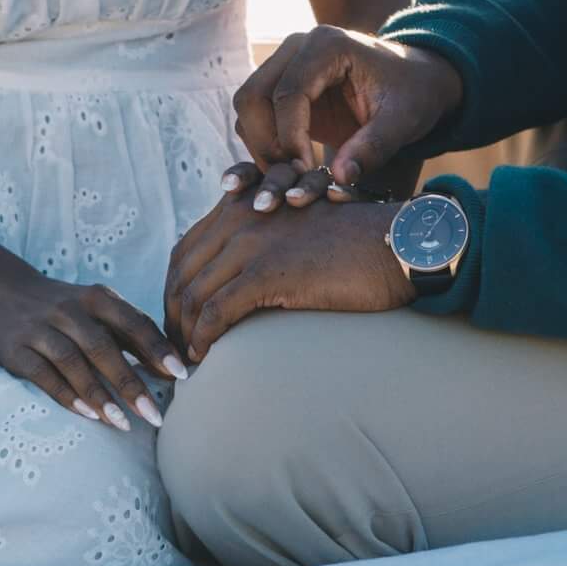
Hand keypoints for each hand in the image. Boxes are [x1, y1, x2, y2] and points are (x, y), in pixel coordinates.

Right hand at [0, 273, 188, 431]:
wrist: (3, 293)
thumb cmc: (68, 311)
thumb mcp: (101, 312)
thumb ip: (134, 338)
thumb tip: (175, 371)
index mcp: (97, 298)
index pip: (133, 322)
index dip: (157, 348)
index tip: (181, 375)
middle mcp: (68, 310)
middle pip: (103, 347)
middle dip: (130, 383)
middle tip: (154, 416)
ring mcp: (39, 328)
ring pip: (72, 361)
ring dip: (98, 394)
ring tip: (122, 423)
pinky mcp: (15, 350)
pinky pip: (42, 374)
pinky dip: (65, 395)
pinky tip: (87, 415)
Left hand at [163, 192, 410, 362]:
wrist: (395, 245)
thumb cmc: (352, 247)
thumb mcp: (294, 232)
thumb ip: (261, 242)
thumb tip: (232, 285)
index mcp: (243, 205)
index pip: (185, 249)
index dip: (173, 288)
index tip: (177, 320)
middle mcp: (241, 217)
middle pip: (182, 272)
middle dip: (172, 314)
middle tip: (173, 347)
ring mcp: (252, 243)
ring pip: (194, 294)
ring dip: (183, 332)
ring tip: (186, 359)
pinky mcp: (268, 273)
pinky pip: (217, 311)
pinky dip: (204, 339)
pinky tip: (205, 357)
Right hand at [230, 28, 462, 198]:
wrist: (414, 81)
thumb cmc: (412, 95)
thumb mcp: (403, 122)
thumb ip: (373, 148)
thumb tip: (339, 177)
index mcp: (327, 45)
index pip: (288, 93)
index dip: (290, 138)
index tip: (305, 173)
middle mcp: (297, 46)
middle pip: (253, 96)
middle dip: (267, 143)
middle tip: (292, 179)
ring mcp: (285, 62)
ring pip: (247, 106)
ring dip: (261, 145)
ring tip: (292, 176)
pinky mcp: (281, 84)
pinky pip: (255, 115)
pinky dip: (264, 143)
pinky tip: (291, 166)